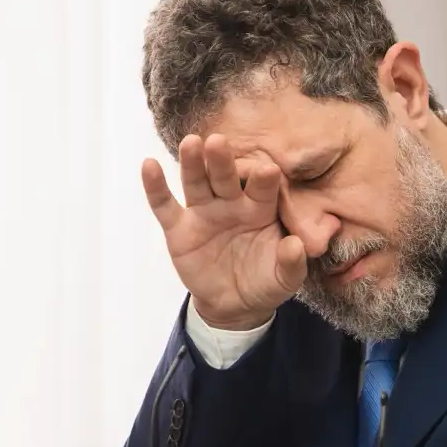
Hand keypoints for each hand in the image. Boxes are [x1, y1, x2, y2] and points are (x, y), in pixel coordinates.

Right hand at [142, 134, 306, 329]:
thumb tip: (297, 246)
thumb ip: (291, 263)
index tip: (267, 171)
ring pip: (196, 183)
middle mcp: (230, 203)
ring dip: (192, 163)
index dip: (263, 180)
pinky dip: (155, 187)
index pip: (261, 188)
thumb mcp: (284, 279)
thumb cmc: (264, 282)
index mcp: (259, 208)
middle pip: (225, 176)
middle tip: (219, 141)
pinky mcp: (178, 229)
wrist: (235, 304)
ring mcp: (203, 213)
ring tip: (190, 143)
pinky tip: (149, 165)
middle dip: (222, 160)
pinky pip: (165, 206)